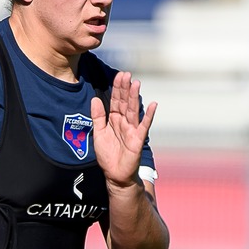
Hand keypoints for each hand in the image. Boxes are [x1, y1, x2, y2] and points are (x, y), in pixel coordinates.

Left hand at [91, 72, 157, 187]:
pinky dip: (148, 115)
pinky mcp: (137, 139)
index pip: (116, 101)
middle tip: (126, 74)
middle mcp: (124, 122)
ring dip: (135, 97)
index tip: (119, 75)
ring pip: (133, 110)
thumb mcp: (98, 133)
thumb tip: (95, 98)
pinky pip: (144, 125)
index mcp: (114, 120)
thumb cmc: (107, 155)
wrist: (115, 174)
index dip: (117, 88)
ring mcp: (132, 130)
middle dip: (125, 89)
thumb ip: (97, 116)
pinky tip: (153, 105)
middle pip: (125, 102)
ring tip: (136, 83)